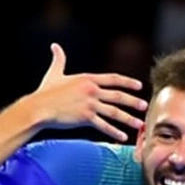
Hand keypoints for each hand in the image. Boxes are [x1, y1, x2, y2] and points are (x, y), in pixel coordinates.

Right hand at [32, 43, 146, 141]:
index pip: (113, 79)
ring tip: (140, 124)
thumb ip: (58, 59)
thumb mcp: (54, 73)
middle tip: (145, 106)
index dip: (127, 82)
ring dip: (128, 119)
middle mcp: (92, 90)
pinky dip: (114, 132)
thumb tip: (55, 46)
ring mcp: (90, 104)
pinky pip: (104, 126)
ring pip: (114, 112)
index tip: (138, 86)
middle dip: (133, 101)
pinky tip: (123, 138)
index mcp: (88, 79)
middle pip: (118, 96)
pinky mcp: (86, 118)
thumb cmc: (45, 92)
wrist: (39, 107)